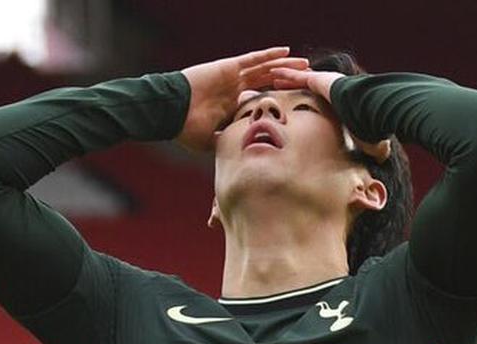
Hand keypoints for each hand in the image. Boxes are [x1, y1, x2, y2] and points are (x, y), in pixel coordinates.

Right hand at [177, 47, 307, 151]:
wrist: (170, 113)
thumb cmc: (185, 128)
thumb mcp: (210, 141)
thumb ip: (226, 145)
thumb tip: (238, 158)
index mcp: (231, 104)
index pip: (258, 98)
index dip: (276, 98)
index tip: (294, 101)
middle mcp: (234, 87)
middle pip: (266, 80)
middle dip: (286, 79)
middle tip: (306, 79)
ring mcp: (231, 76)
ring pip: (264, 68)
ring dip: (284, 65)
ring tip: (304, 63)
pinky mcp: (228, 67)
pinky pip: (252, 59)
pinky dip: (268, 55)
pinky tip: (285, 52)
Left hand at [269, 66, 392, 162]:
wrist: (369, 109)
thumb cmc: (370, 126)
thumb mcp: (368, 140)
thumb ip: (371, 148)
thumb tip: (381, 163)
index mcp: (342, 101)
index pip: (322, 101)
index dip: (310, 101)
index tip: (301, 104)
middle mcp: (333, 89)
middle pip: (308, 86)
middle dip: (295, 85)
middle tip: (281, 87)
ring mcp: (325, 82)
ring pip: (301, 78)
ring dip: (287, 78)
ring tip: (273, 78)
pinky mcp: (319, 79)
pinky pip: (298, 75)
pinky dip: (286, 74)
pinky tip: (274, 72)